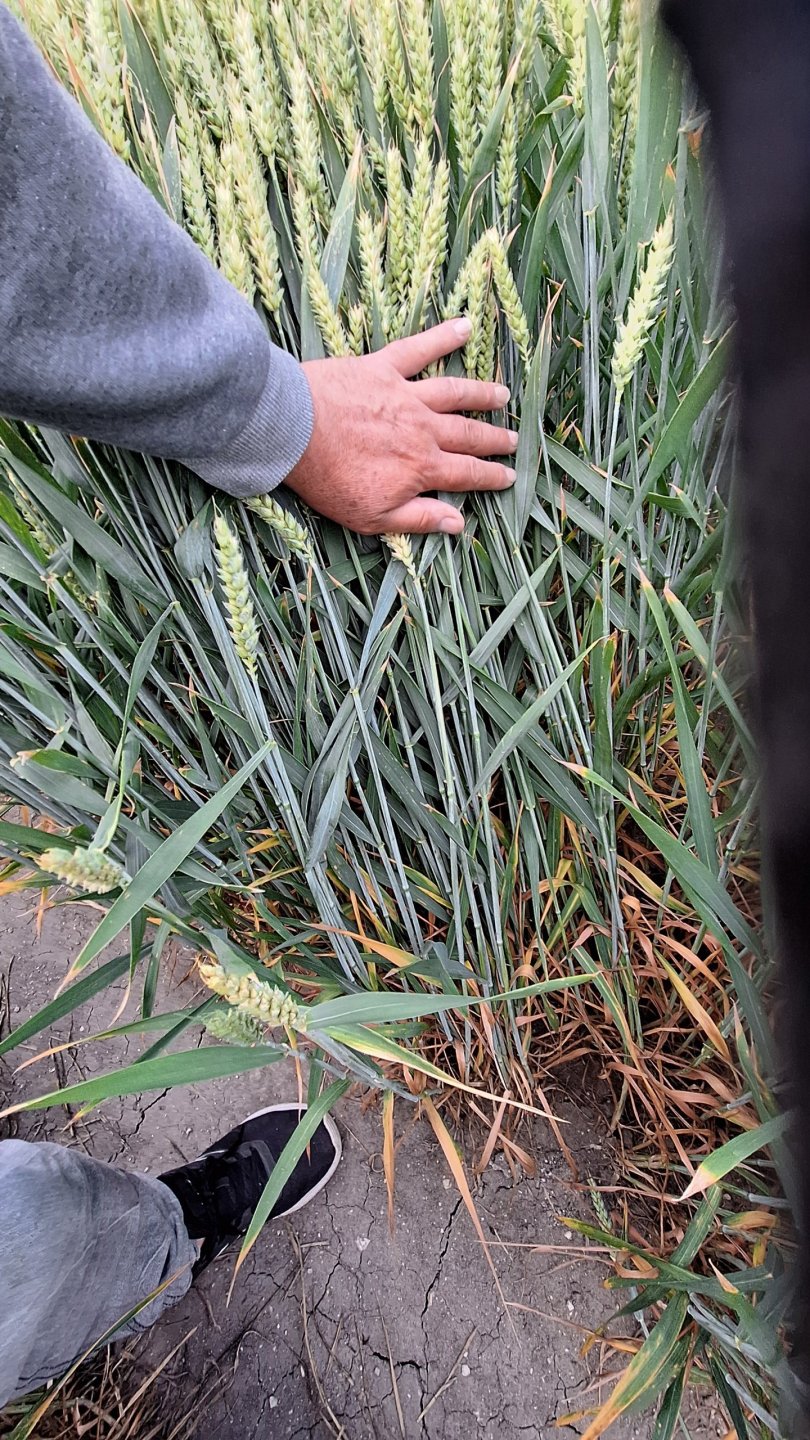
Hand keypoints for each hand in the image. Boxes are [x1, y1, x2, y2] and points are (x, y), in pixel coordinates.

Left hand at [286, 318, 516, 534]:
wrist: (293, 431)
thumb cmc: (328, 478)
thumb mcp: (372, 516)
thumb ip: (418, 519)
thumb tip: (457, 523)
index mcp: (422, 467)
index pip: (468, 474)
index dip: (491, 476)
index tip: (509, 477)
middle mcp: (423, 429)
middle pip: (468, 434)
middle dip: (494, 439)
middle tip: (513, 440)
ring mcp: (406, 395)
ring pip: (455, 392)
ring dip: (481, 394)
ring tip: (501, 395)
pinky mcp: (383, 367)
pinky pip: (419, 349)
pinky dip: (443, 336)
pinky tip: (464, 326)